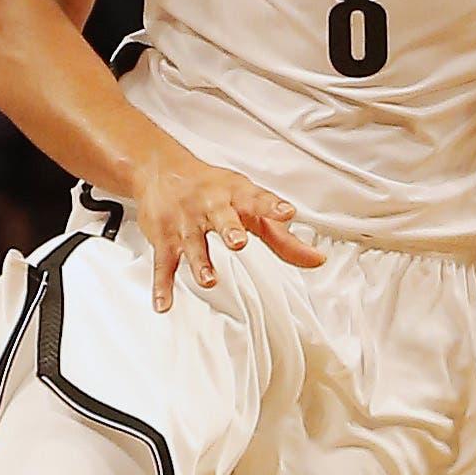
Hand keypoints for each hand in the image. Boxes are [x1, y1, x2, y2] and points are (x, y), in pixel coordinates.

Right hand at [134, 149, 325, 311]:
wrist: (160, 170)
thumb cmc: (212, 188)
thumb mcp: (248, 203)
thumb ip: (282, 236)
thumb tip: (315, 260)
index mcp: (236, 196)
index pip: (257, 200)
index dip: (273, 206)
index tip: (287, 212)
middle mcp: (211, 207)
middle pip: (222, 218)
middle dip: (230, 230)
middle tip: (237, 242)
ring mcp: (186, 224)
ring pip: (192, 245)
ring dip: (200, 263)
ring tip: (209, 280)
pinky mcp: (164, 239)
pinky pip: (163, 265)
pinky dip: (161, 286)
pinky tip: (164, 304)